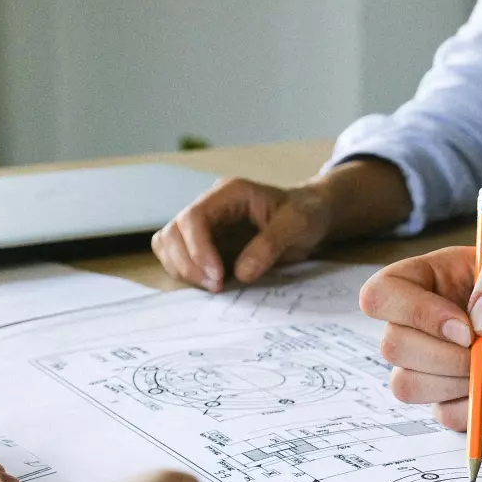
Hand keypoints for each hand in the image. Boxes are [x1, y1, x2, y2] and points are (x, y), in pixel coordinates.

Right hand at [153, 159, 412, 292]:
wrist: (311, 216)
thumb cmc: (305, 214)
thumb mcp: (298, 224)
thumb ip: (270, 245)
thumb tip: (242, 272)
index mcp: (229, 194)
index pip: (193, 217)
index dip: (197, 249)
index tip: (216, 277)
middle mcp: (210, 207)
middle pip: (172, 233)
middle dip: (187, 264)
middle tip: (216, 287)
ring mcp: (205, 227)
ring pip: (169, 247)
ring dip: (184, 271)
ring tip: (215, 288)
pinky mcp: (207, 246)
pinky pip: (182, 260)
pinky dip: (189, 275)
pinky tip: (213, 285)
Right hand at [358, 237, 481, 428]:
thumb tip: (476, 320)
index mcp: (437, 277)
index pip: (382, 295)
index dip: (413, 315)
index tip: (468, 327)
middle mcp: (430, 321)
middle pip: (392, 347)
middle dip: (451, 357)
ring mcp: (442, 364)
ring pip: (408, 387)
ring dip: (467, 383)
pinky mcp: (463, 400)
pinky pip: (447, 418)